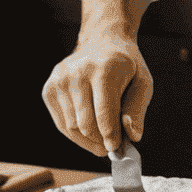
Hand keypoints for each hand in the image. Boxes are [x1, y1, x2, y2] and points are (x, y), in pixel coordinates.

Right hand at [42, 32, 153, 157]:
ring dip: (88, 141)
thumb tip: (132, 136)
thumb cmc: (125, 66)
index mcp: (104, 69)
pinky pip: (61, 124)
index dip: (111, 136)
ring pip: (71, 128)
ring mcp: (59, 81)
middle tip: (110, 147)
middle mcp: (77, 73)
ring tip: (102, 140)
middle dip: (99, 141)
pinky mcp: (49, 89)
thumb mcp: (143, 82)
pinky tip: (88, 132)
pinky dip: (75, 134)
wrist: (102, 42)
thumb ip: (137, 109)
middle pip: (85, 124)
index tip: (116, 148)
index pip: (104, 113)